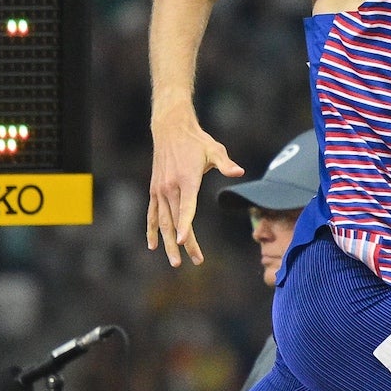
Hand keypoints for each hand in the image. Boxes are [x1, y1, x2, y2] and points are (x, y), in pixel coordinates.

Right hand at [146, 117, 242, 266]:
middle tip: (192, 262)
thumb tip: (239, 172)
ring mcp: (160, 190)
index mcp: (187, 180)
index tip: (183, 243)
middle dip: (183, 244)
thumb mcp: (214, 150)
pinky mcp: (155, 190)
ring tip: (175, 262)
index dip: (185, 226)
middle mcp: (170, 187)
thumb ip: (226, 163)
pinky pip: (152, 214)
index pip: (186, 208)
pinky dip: (152, 230)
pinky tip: (153, 246)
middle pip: (175, 222)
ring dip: (168, 243)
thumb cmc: (197, 141)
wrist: (170, 129)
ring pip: (163, 222)